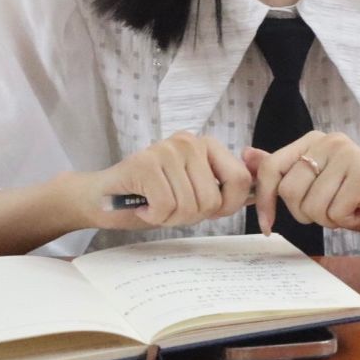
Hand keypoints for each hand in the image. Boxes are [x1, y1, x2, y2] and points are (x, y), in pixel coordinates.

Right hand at [88, 132, 251, 230]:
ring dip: (170, 218)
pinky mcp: (145, 163)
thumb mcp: (194, 192)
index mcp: (206, 145)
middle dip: (191, 216)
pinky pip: (166, 206)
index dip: (227, 206)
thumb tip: (257, 194)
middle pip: (212, 200)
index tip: (206, 211)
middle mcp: (189, 141)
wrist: (102, 198)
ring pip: (189, 206)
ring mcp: (167, 149)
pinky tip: (143, 205)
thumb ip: (223, 190)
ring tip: (154, 205)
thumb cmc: (150, 197)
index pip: (240, 179)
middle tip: (169, 208)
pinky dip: (154, 216)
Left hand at [243, 132, 359, 240]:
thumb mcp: (316, 186)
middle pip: (290, 192)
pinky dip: (347, 222)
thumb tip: (246, 155)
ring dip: (330, 219)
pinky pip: (335, 213)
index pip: (271, 169)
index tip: (267, 226)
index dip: (265, 202)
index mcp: (313, 140)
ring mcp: (349, 154)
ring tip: (350, 207)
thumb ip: (282, 171)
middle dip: (307, 213)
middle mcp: (330, 140)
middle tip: (333, 208)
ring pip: (312, 206)